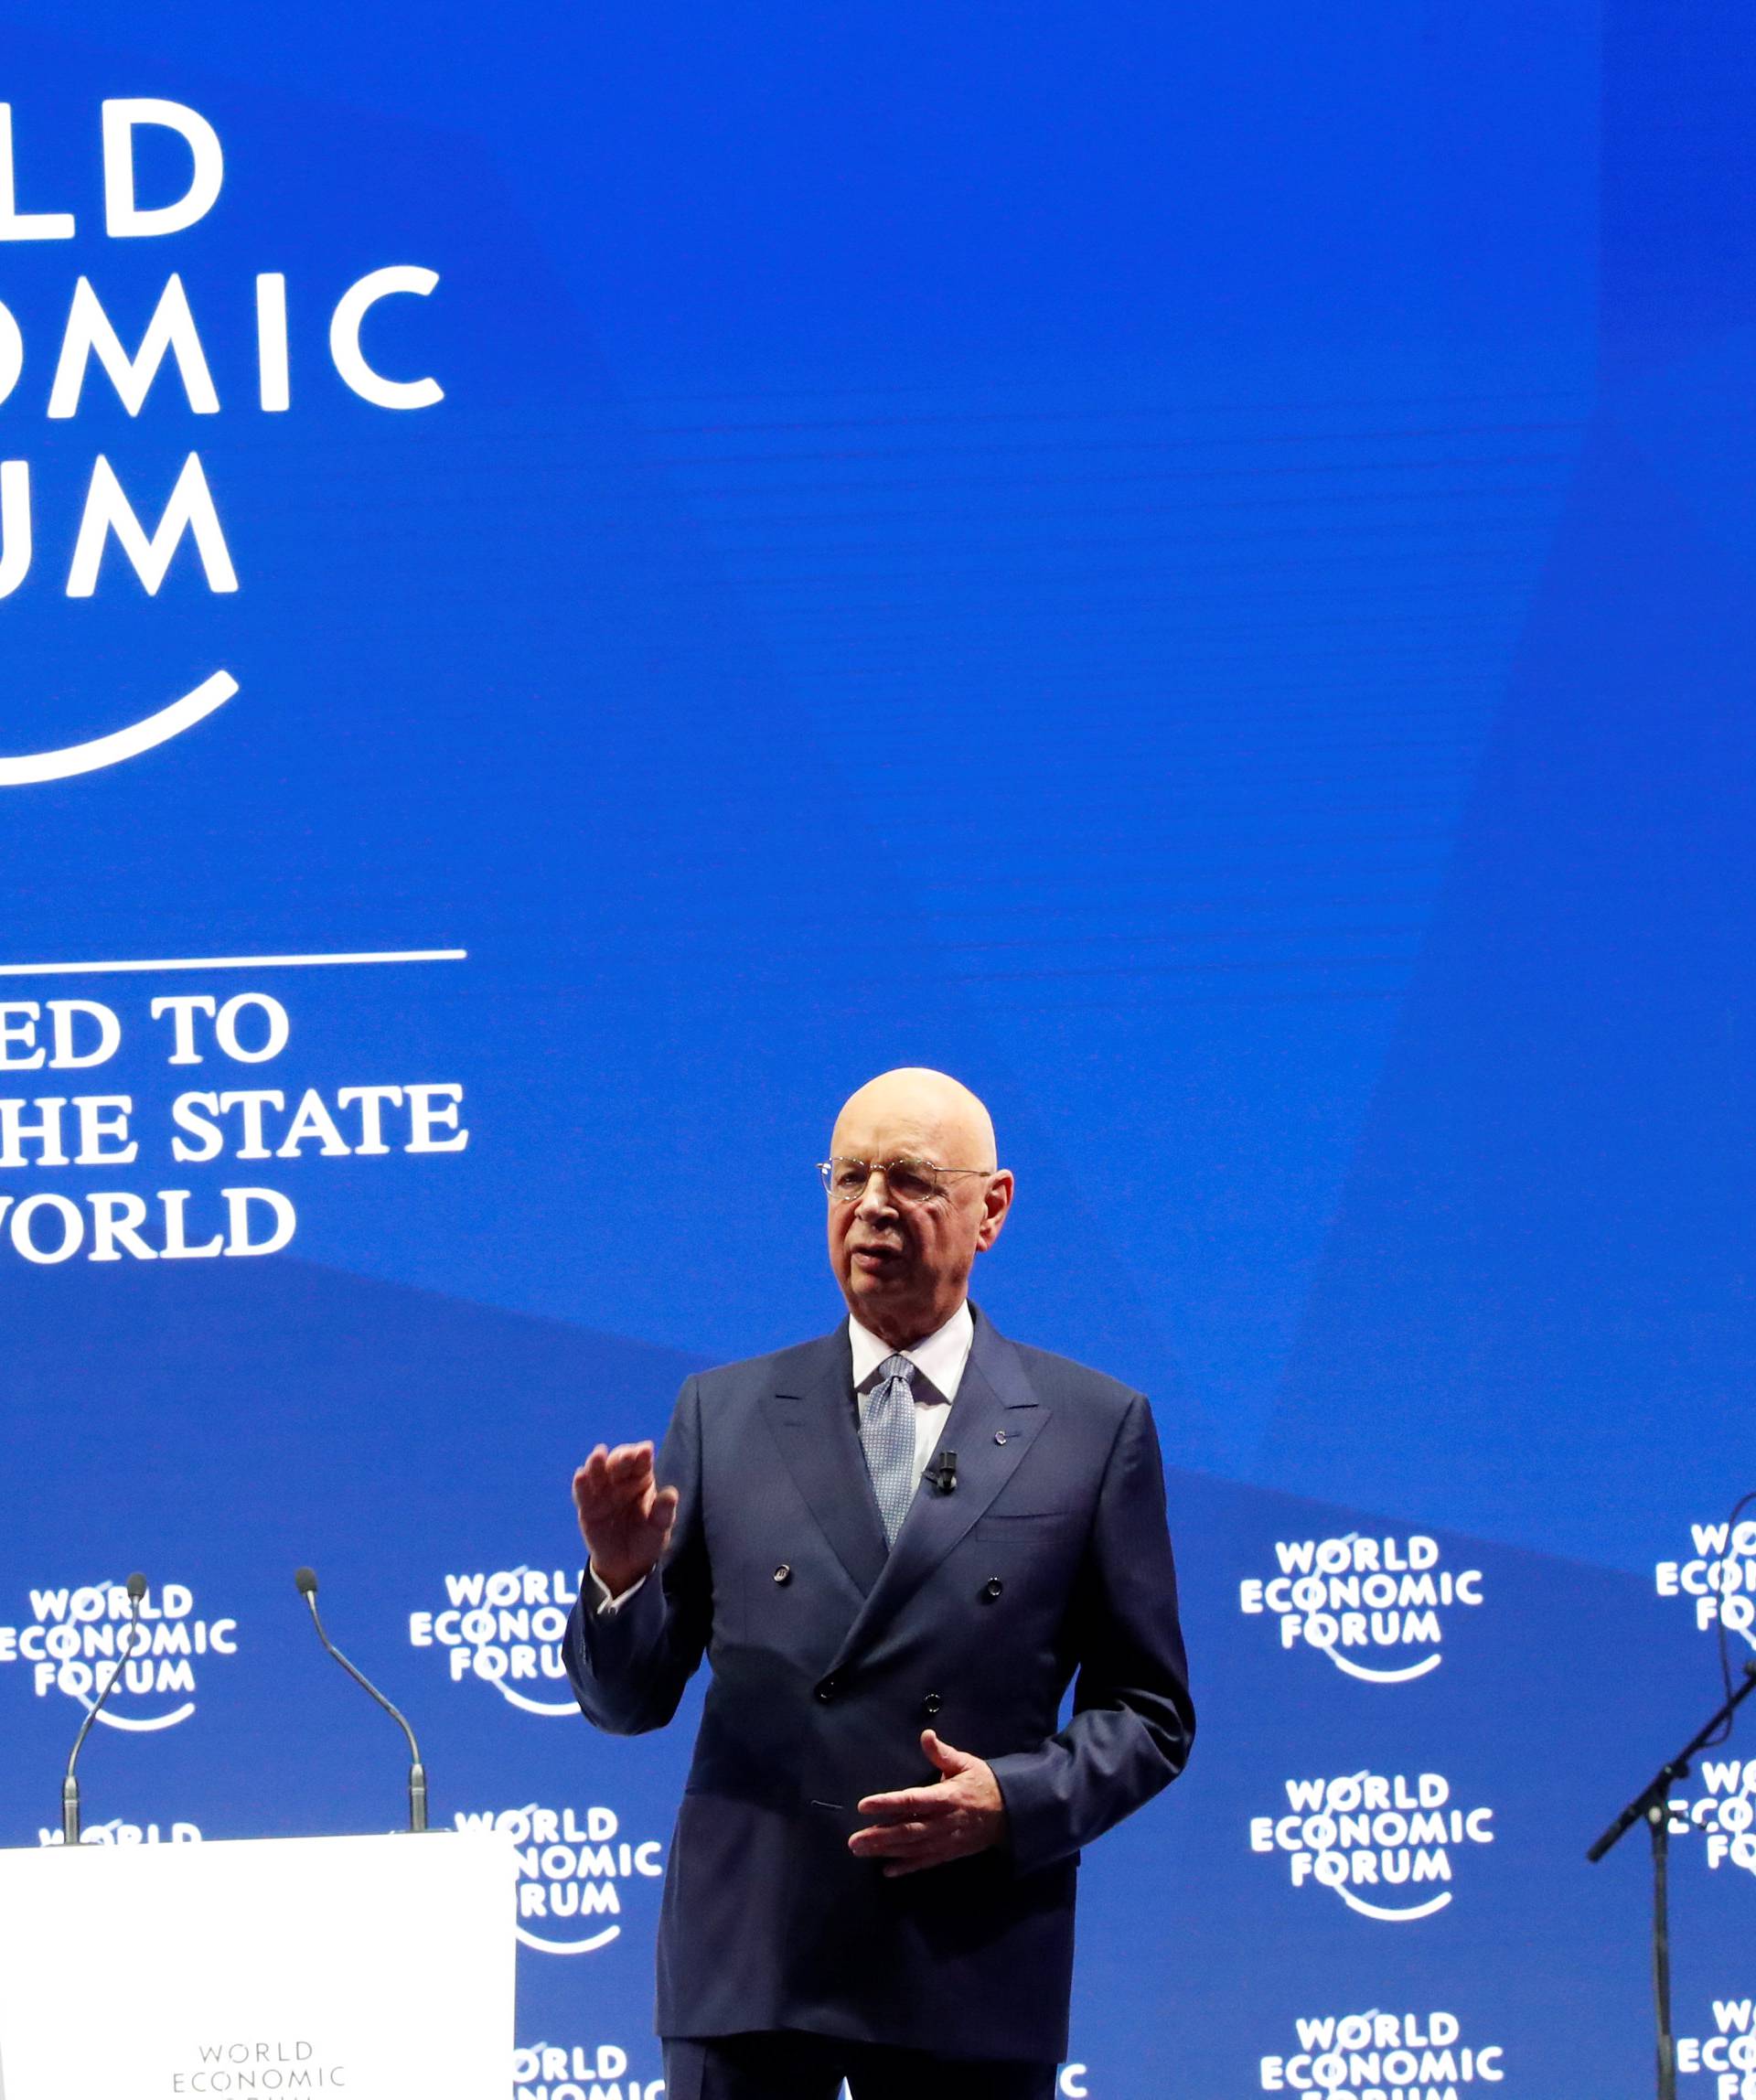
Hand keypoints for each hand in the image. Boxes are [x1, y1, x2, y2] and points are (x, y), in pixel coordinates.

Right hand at [572, 1441, 678, 1598]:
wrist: (627, 1565)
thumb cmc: (647, 1539)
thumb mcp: (659, 1528)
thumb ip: (664, 1512)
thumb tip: (671, 1495)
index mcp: (641, 1480)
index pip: (641, 1463)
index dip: (642, 1455)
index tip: (646, 1450)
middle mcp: (620, 1482)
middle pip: (618, 1464)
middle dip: (621, 1457)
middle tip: (626, 1457)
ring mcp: (602, 1493)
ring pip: (597, 1473)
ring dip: (596, 1463)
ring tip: (598, 1455)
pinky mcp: (587, 1508)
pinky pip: (582, 1494)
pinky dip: (580, 1485)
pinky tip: (580, 1475)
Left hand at [848, 1731, 1006, 1877]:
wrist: (1012, 1812)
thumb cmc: (983, 1783)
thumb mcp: (965, 1763)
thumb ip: (942, 1753)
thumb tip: (926, 1734)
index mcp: (947, 1796)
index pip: (913, 1800)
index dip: (888, 1803)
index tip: (864, 1806)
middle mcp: (944, 1821)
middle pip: (908, 1830)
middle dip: (880, 1836)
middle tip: (853, 1841)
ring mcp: (947, 1840)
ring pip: (913, 1847)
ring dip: (886, 1850)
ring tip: (861, 1851)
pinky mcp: (950, 1852)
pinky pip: (926, 1862)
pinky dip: (907, 1867)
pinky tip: (887, 1870)